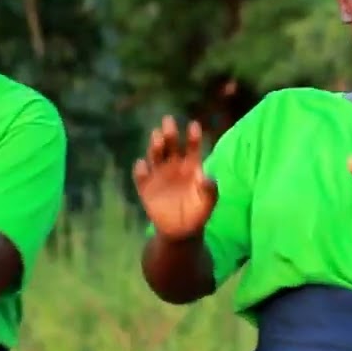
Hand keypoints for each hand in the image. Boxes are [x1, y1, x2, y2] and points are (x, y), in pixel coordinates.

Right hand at [133, 116, 217, 239]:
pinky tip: (142, 165)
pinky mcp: (146, 188)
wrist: (182, 230)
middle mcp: (173, 166)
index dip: (193, 137)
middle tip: (168, 120)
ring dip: (155, 147)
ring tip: (157, 137)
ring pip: (155, 157)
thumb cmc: (198, 211)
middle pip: (171, 146)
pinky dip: (141, 171)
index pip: (192, 148)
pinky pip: (141, 177)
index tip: (194, 125)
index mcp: (191, 166)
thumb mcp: (209, 202)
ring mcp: (159, 175)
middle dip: (170, 133)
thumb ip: (210, 189)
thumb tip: (206, 177)